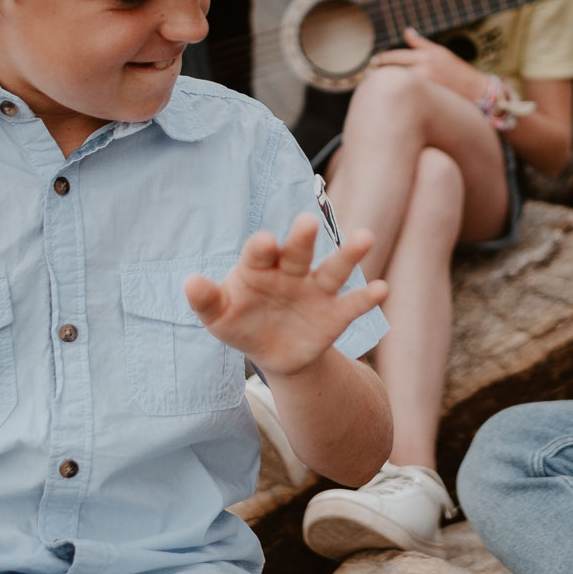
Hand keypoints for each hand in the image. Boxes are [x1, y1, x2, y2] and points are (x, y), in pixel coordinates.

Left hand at [185, 213, 387, 378]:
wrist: (274, 351)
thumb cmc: (242, 322)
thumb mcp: (219, 316)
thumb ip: (206, 299)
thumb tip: (190, 282)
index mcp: (260, 267)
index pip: (260, 253)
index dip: (261, 247)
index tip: (264, 242)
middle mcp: (291, 271)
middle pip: (298, 251)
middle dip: (302, 238)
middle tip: (306, 222)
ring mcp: (316, 290)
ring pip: (334, 268)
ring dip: (349, 253)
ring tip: (366, 237)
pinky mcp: (336, 313)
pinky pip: (353, 303)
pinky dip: (367, 296)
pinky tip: (382, 288)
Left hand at [372, 28, 486, 99]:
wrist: (477, 91)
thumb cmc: (458, 71)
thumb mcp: (440, 52)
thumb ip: (421, 43)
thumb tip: (407, 30)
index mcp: (427, 56)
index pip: (396, 57)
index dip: (381, 59)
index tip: (373, 62)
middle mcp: (426, 70)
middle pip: (394, 72)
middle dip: (379, 73)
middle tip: (368, 75)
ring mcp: (426, 86)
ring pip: (400, 85)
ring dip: (387, 86)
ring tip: (375, 88)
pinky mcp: (429, 99)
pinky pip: (408, 97)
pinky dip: (398, 97)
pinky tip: (391, 99)